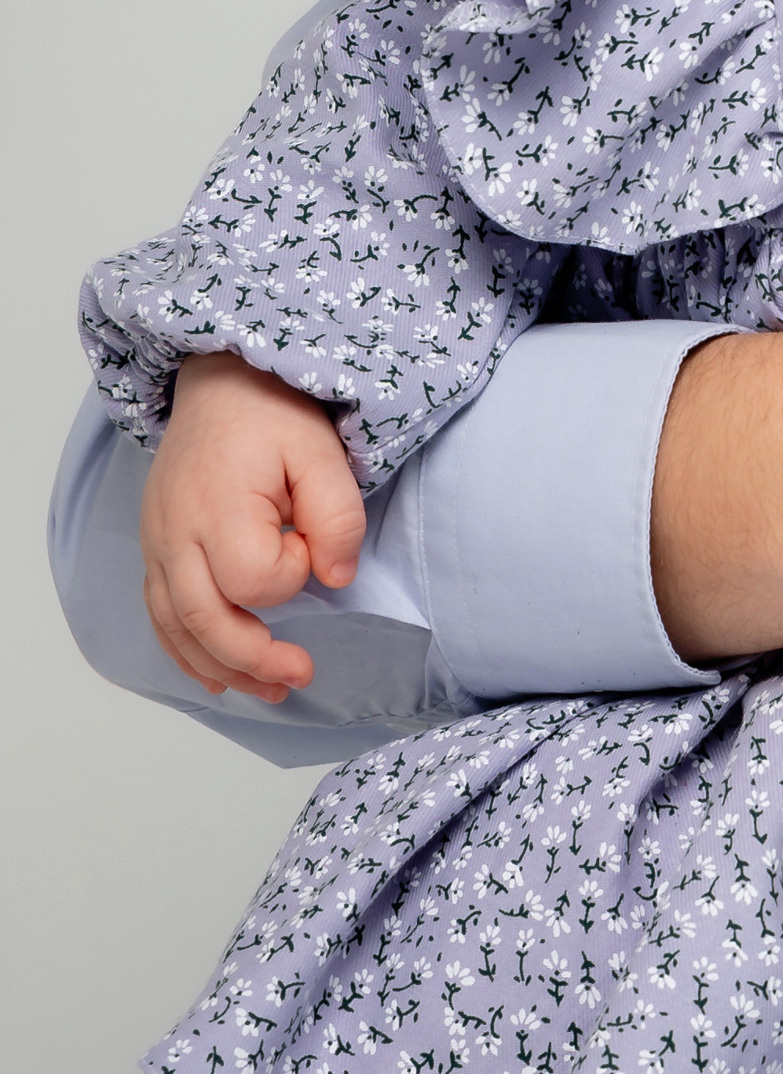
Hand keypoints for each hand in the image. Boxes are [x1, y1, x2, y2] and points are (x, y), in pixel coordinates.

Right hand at [140, 353, 367, 701]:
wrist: (220, 382)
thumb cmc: (271, 413)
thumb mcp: (322, 450)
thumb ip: (337, 516)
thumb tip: (337, 579)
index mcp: (217, 507)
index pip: (253, 578)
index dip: (291, 573)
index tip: (309, 541)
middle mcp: (175, 533)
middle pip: (204, 620)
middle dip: (254, 660)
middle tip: (301, 676)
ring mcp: (156, 544)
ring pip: (176, 628)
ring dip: (221, 668)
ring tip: (270, 691)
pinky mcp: (154, 549)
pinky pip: (160, 614)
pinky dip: (187, 651)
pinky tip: (218, 676)